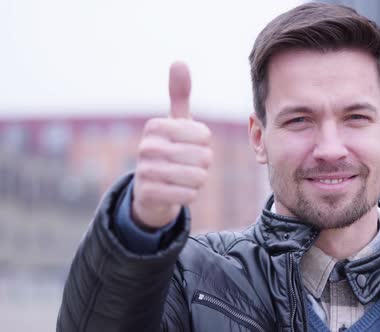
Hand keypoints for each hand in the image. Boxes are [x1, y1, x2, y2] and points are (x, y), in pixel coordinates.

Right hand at [131, 62, 212, 229]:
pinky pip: (189, 195)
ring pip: (198, 177)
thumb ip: (179, 94)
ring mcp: (145, 171)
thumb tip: (178, 62)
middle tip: (188, 164)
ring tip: (185, 176)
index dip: (204, 144)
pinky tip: (178, 191)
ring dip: (198, 180)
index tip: (189, 145)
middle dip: (203, 164)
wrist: (149, 189)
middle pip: (203, 157)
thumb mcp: (175, 122)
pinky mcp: (148, 194)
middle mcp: (147, 147)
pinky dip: (190, 195)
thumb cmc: (169, 149)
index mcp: (156, 126)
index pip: (204, 135)